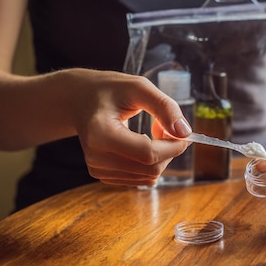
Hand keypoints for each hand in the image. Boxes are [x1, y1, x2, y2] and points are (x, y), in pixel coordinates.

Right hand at [69, 70, 191, 186]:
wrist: (80, 100)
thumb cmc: (110, 90)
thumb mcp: (139, 87)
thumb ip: (165, 107)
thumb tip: (185, 133)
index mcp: (100, 133)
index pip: (148, 153)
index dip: (173, 146)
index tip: (185, 134)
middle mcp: (95, 156)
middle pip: (151, 168)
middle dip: (169, 151)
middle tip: (165, 127)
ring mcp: (98, 169)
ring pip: (149, 176)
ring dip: (161, 157)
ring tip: (151, 133)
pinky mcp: (104, 175)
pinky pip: (142, 178)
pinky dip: (151, 164)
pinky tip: (142, 145)